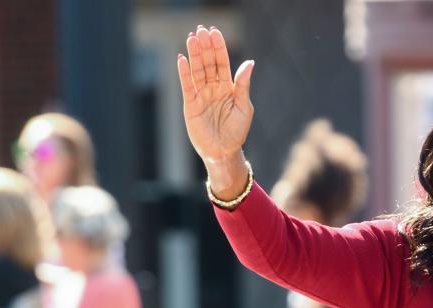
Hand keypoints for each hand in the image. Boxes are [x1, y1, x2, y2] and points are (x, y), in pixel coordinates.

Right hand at [177, 26, 253, 193]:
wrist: (224, 151)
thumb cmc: (237, 131)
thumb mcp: (244, 107)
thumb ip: (243, 85)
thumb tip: (250, 62)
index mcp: (228, 87)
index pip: (222, 63)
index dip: (218, 48)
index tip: (215, 33)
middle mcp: (213, 88)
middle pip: (208, 63)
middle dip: (205, 47)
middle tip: (201, 30)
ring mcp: (201, 95)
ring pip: (197, 71)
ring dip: (194, 54)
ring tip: (192, 38)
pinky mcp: (191, 104)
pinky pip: (186, 85)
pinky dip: (184, 73)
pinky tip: (182, 59)